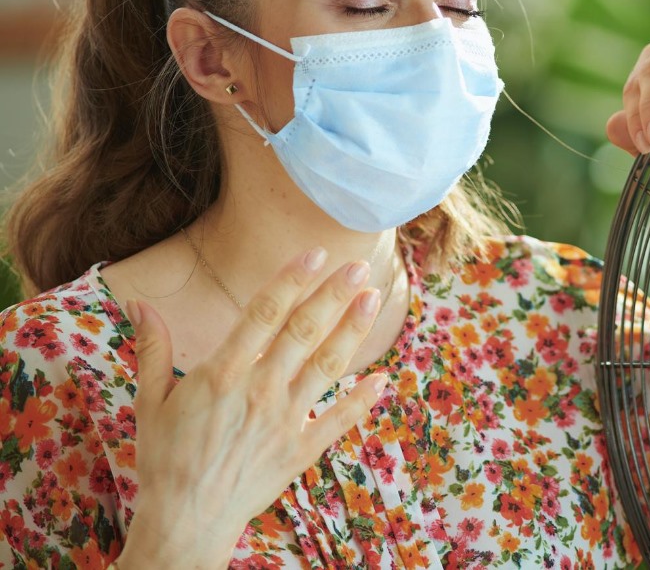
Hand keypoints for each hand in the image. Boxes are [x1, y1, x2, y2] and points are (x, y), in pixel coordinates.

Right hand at [120, 250, 384, 567]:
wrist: (184, 522)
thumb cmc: (164, 459)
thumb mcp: (151, 401)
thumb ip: (152, 349)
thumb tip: (139, 303)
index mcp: (223, 373)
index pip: (265, 313)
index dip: (292, 279)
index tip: (316, 253)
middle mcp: (260, 390)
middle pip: (304, 332)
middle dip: (334, 295)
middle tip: (358, 265)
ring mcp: (285, 420)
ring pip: (327, 366)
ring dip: (353, 331)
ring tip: (373, 298)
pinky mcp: (301, 450)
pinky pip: (339, 420)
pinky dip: (362, 399)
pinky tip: (382, 378)